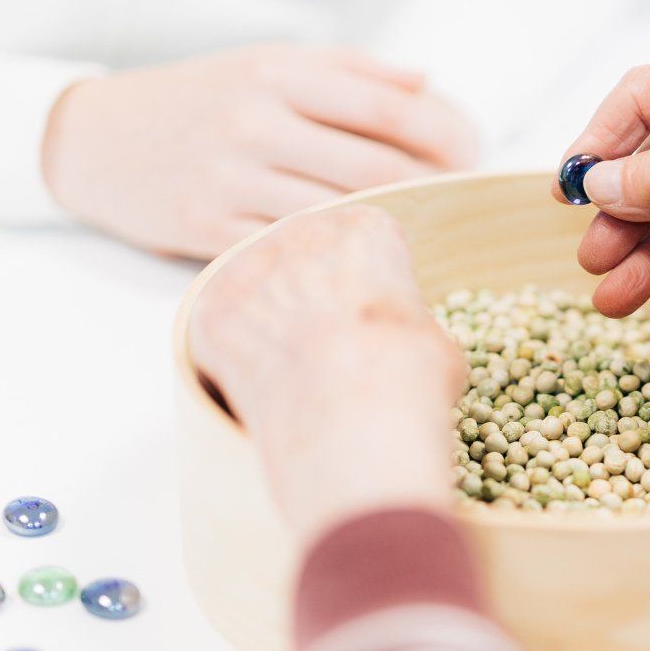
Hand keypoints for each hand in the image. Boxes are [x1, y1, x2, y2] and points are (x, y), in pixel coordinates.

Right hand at [44, 45, 478, 258]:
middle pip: (375, 166)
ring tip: (427, 226)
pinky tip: (362, 254)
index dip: (445, 134)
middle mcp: (255, 122)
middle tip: (464, 198)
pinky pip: (291, 247)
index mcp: (277, 73)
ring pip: (339, 212)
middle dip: (434, 186)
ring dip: (393, 224)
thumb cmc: (198, 99)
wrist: (96, 138)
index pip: (387, 108)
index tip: (474, 152)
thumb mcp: (266, 62)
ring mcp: (230, 179)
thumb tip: (427, 81)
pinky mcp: (207, 229)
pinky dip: (334, 252)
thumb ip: (350, 70)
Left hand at [188, 207, 464, 543]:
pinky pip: (221, 329)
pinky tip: (262, 386)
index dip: (371, 285)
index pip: (365, 242)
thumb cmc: (406, 382)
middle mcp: (302, 232)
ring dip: (270, 320)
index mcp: (366, 229)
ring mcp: (249, 268)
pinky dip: (235, 358)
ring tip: (297, 371)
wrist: (354, 421)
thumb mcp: (437, 343)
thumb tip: (400, 343)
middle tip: (328, 345)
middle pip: (304, 255)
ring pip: (258, 288)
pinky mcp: (212, 312)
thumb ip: (405, 323)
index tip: (373, 318)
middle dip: (313, 293)